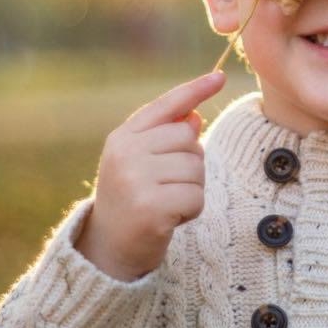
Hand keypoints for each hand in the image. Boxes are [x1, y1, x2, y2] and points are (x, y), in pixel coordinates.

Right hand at [75, 71, 226, 280]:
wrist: (108, 250)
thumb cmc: (131, 200)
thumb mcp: (140, 162)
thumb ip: (165, 137)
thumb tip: (195, 116)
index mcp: (122, 138)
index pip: (165, 106)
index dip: (195, 90)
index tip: (219, 77)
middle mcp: (125, 154)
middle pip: (189, 138)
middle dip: (190, 162)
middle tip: (166, 185)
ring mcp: (135, 180)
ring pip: (196, 168)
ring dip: (191, 189)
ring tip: (166, 202)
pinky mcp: (151, 208)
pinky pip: (196, 196)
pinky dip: (191, 210)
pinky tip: (170, 219)